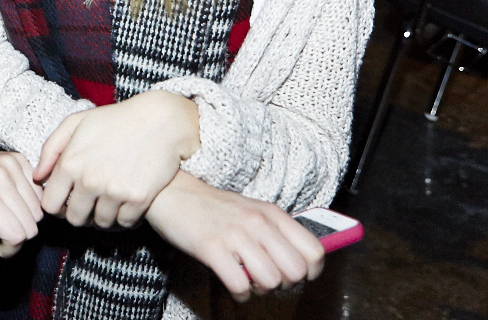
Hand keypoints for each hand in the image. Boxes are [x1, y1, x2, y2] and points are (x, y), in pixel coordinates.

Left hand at [0, 151, 42, 257]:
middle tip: (3, 233)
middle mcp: (0, 175)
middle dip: (18, 235)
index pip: (15, 234)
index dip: (9, 248)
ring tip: (8, 218)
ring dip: (26, 218)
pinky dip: (30, 201)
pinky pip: (39, 191)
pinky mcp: (19, 159)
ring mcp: (11, 165)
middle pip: (30, 224)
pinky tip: (15, 203)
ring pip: (37, 209)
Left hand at [35, 90, 199, 228]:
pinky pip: (124, 223)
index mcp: (70, 163)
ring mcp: (114, 192)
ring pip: (100, 223)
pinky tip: (125, 204)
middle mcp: (90, 181)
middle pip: (74, 219)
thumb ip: (51, 149)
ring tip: (107, 202)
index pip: (50, 205)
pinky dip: (124, 218)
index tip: (67, 200)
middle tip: (88, 203)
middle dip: (79, 214)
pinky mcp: (138, 200)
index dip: (56, 206)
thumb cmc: (115, 120)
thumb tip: (38, 177)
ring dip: (102, 216)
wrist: (159, 121)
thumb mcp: (76, 123)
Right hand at [144, 171, 324, 301]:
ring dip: (261, 289)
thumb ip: (278, 232)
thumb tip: (304, 263)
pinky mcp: (211, 248)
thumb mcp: (252, 211)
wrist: (173, 193)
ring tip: (248, 279)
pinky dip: (240, 293)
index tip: (295, 275)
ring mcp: (234, 234)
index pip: (314, 251)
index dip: (310, 272)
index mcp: (272, 213)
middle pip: (296, 271)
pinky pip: (240, 285)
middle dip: (284, 284)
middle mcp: (257, 222)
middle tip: (268, 278)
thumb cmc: (215, 208)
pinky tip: (233, 282)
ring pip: (271, 281)